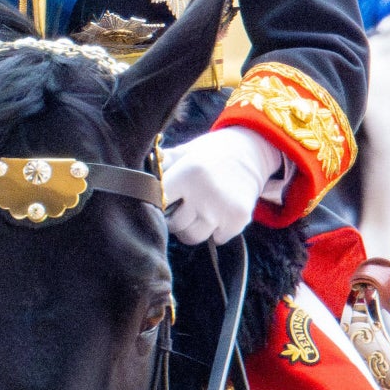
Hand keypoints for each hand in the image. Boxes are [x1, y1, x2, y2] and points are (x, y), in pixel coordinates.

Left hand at [161, 127, 290, 244]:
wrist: (252, 151)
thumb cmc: (210, 153)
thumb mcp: (185, 151)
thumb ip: (161, 164)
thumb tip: (137, 174)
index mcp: (187, 174)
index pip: (158, 202)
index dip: (157, 204)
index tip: (162, 201)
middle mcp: (205, 194)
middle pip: (174, 225)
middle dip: (174, 218)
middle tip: (181, 206)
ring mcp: (222, 210)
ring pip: (192, 237)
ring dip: (192, 228)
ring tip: (197, 212)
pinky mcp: (239, 220)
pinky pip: (216, 239)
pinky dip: (216, 231)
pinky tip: (218, 213)